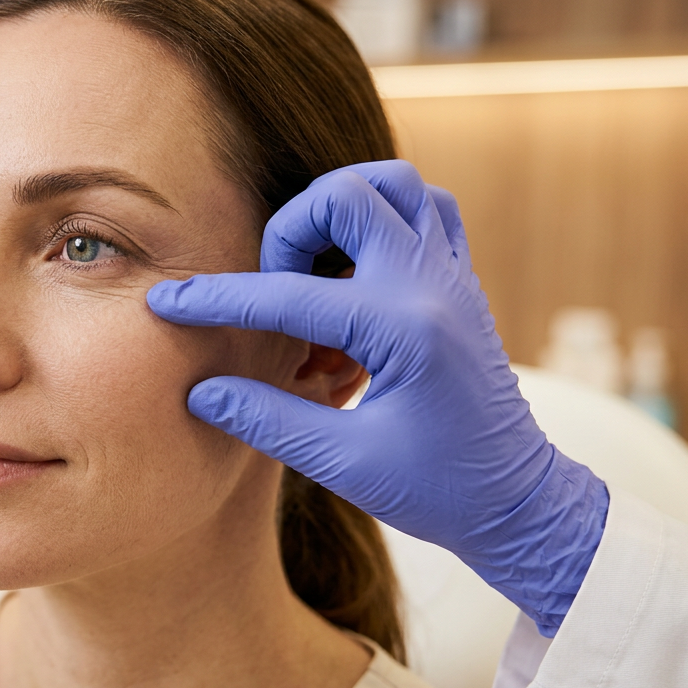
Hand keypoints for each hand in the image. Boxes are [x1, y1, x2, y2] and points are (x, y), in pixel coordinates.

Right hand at [147, 160, 607, 635]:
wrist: (519, 503)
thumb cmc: (439, 492)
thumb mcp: (344, 464)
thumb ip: (267, 419)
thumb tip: (200, 390)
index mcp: (403, 329)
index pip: (287, 295)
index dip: (216, 299)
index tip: (167, 303)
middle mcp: (433, 285)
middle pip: (348, 196)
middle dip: (291, 232)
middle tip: (276, 289)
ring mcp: (453, 277)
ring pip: (395, 185)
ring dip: (339, 209)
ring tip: (313, 267)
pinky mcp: (461, 283)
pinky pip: (426, 211)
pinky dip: (382, 218)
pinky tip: (353, 269)